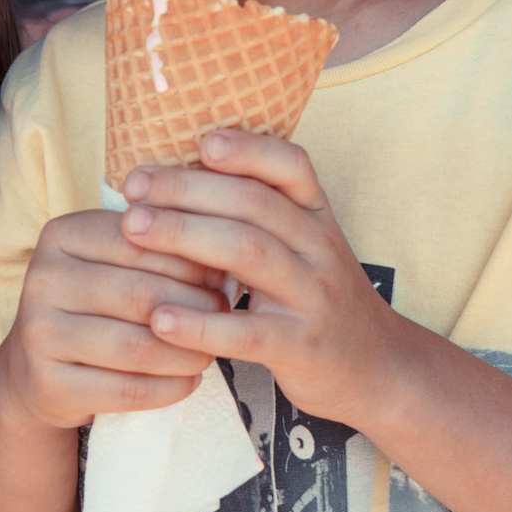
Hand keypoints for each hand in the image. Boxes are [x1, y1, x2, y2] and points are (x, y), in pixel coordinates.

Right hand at [0, 207, 230, 430]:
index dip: (189, 260)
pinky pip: (127, 390)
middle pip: (141, 294)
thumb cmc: (92, 307)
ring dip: (187, 353)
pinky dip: (169, 388)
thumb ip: (154, 252)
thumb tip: (221, 264)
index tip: (218, 276)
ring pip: (138, 347)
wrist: (37, 371)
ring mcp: (39, 334)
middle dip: (195, 308)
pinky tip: (188, 381)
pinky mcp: (48, 384)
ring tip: (209, 351)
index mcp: (60, 236)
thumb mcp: (111, 265)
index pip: (139, 241)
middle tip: (222, 316)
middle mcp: (42, 279)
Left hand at [118, 130, 405, 425]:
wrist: (378, 369)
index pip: (291, 166)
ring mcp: (312, 298)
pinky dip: (200, 324)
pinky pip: (248, 332)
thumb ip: (259, 214)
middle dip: (188, 189)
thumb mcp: (304, 247)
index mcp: (316, 217)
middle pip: (254, 204)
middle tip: (133, 189)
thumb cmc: (317, 300)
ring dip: (185, 236)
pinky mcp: (300, 347)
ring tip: (134, 230)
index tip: (198, 142)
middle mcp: (319, 249)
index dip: (247, 149)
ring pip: (250, 253)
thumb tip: (175, 177)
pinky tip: (159, 319)